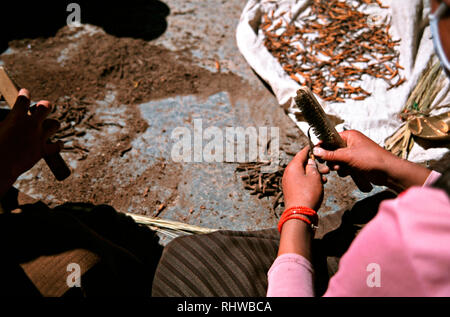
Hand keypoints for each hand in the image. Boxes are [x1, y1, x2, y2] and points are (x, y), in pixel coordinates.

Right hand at [0, 89, 61, 188]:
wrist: (0, 167)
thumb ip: (1, 119)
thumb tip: (3, 120)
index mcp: (16, 117)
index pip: (24, 99)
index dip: (24, 94)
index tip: (24, 92)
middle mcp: (31, 125)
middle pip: (46, 107)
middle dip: (45, 105)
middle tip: (40, 108)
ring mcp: (39, 138)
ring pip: (55, 124)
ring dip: (52, 124)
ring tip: (46, 126)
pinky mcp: (43, 151)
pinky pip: (57, 146)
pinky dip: (58, 144)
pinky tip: (57, 143)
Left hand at [282, 147, 327, 210]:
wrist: (299, 214)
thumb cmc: (307, 194)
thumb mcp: (315, 177)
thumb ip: (313, 167)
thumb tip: (310, 162)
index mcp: (293, 167)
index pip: (301, 153)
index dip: (310, 150)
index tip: (316, 147)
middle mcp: (288, 173)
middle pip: (302, 164)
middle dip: (315, 166)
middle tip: (326, 169)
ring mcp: (288, 182)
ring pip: (303, 173)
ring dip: (314, 174)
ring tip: (325, 179)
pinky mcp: (290, 190)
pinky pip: (300, 181)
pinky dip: (309, 181)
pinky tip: (318, 185)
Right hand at [312, 130, 430, 190]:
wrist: (387, 172)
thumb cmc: (371, 159)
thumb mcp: (348, 156)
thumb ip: (330, 154)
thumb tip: (316, 151)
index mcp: (350, 136)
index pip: (330, 138)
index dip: (323, 145)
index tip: (316, 152)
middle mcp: (351, 143)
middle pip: (332, 150)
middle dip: (332, 159)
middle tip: (335, 164)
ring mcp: (353, 154)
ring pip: (337, 160)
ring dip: (338, 166)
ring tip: (343, 169)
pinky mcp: (356, 163)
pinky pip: (343, 166)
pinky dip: (344, 170)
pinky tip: (348, 173)